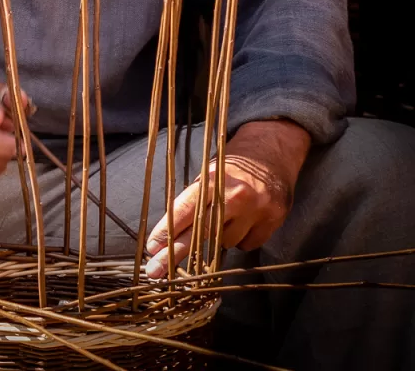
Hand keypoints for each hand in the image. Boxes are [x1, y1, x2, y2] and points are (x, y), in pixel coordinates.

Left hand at [145, 119, 310, 278]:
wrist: (272, 153)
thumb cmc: (232, 166)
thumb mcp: (209, 173)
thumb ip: (195, 200)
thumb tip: (170, 233)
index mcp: (212, 179)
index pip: (185, 209)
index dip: (167, 231)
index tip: (151, 248)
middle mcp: (234, 195)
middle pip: (200, 232)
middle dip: (176, 253)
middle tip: (155, 271)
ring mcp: (255, 209)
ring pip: (225, 242)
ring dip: (218, 238)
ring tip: (226, 217)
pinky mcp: (272, 220)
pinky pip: (247, 245)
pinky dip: (241, 238)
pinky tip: (244, 221)